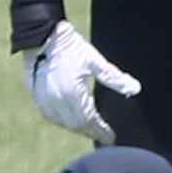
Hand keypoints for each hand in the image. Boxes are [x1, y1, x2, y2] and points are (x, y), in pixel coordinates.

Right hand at [24, 21, 139, 142]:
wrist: (41, 34)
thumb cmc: (69, 46)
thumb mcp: (94, 60)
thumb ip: (114, 78)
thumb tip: (135, 88)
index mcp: (73, 93)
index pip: (90, 120)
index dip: (101, 130)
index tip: (111, 137)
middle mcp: (57, 101)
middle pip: (76, 125)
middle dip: (90, 132)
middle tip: (102, 135)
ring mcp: (44, 100)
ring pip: (62, 123)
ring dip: (76, 128)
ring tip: (89, 129)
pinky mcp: (36, 96)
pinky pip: (50, 116)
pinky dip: (62, 121)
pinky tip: (69, 120)